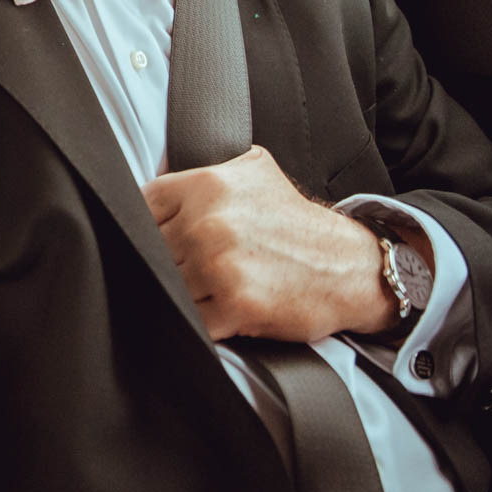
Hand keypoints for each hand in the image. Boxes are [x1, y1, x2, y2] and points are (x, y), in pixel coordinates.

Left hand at [141, 146, 393, 342]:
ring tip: (204, 289)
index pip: (142, 205)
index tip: (155, 236)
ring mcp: (221, 266)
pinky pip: (193, 319)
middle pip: (152, 249)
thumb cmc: (295, 222)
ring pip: (169, 285)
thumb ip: (203, 173)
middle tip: (183, 267)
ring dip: (182, 291)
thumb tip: (153, 179)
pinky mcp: (237, 306)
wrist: (349, 266)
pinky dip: (199, 320)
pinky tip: (216, 312)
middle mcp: (210, 223)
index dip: (145, 224)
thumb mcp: (253, 171)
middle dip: (166, 260)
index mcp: (207, 185)